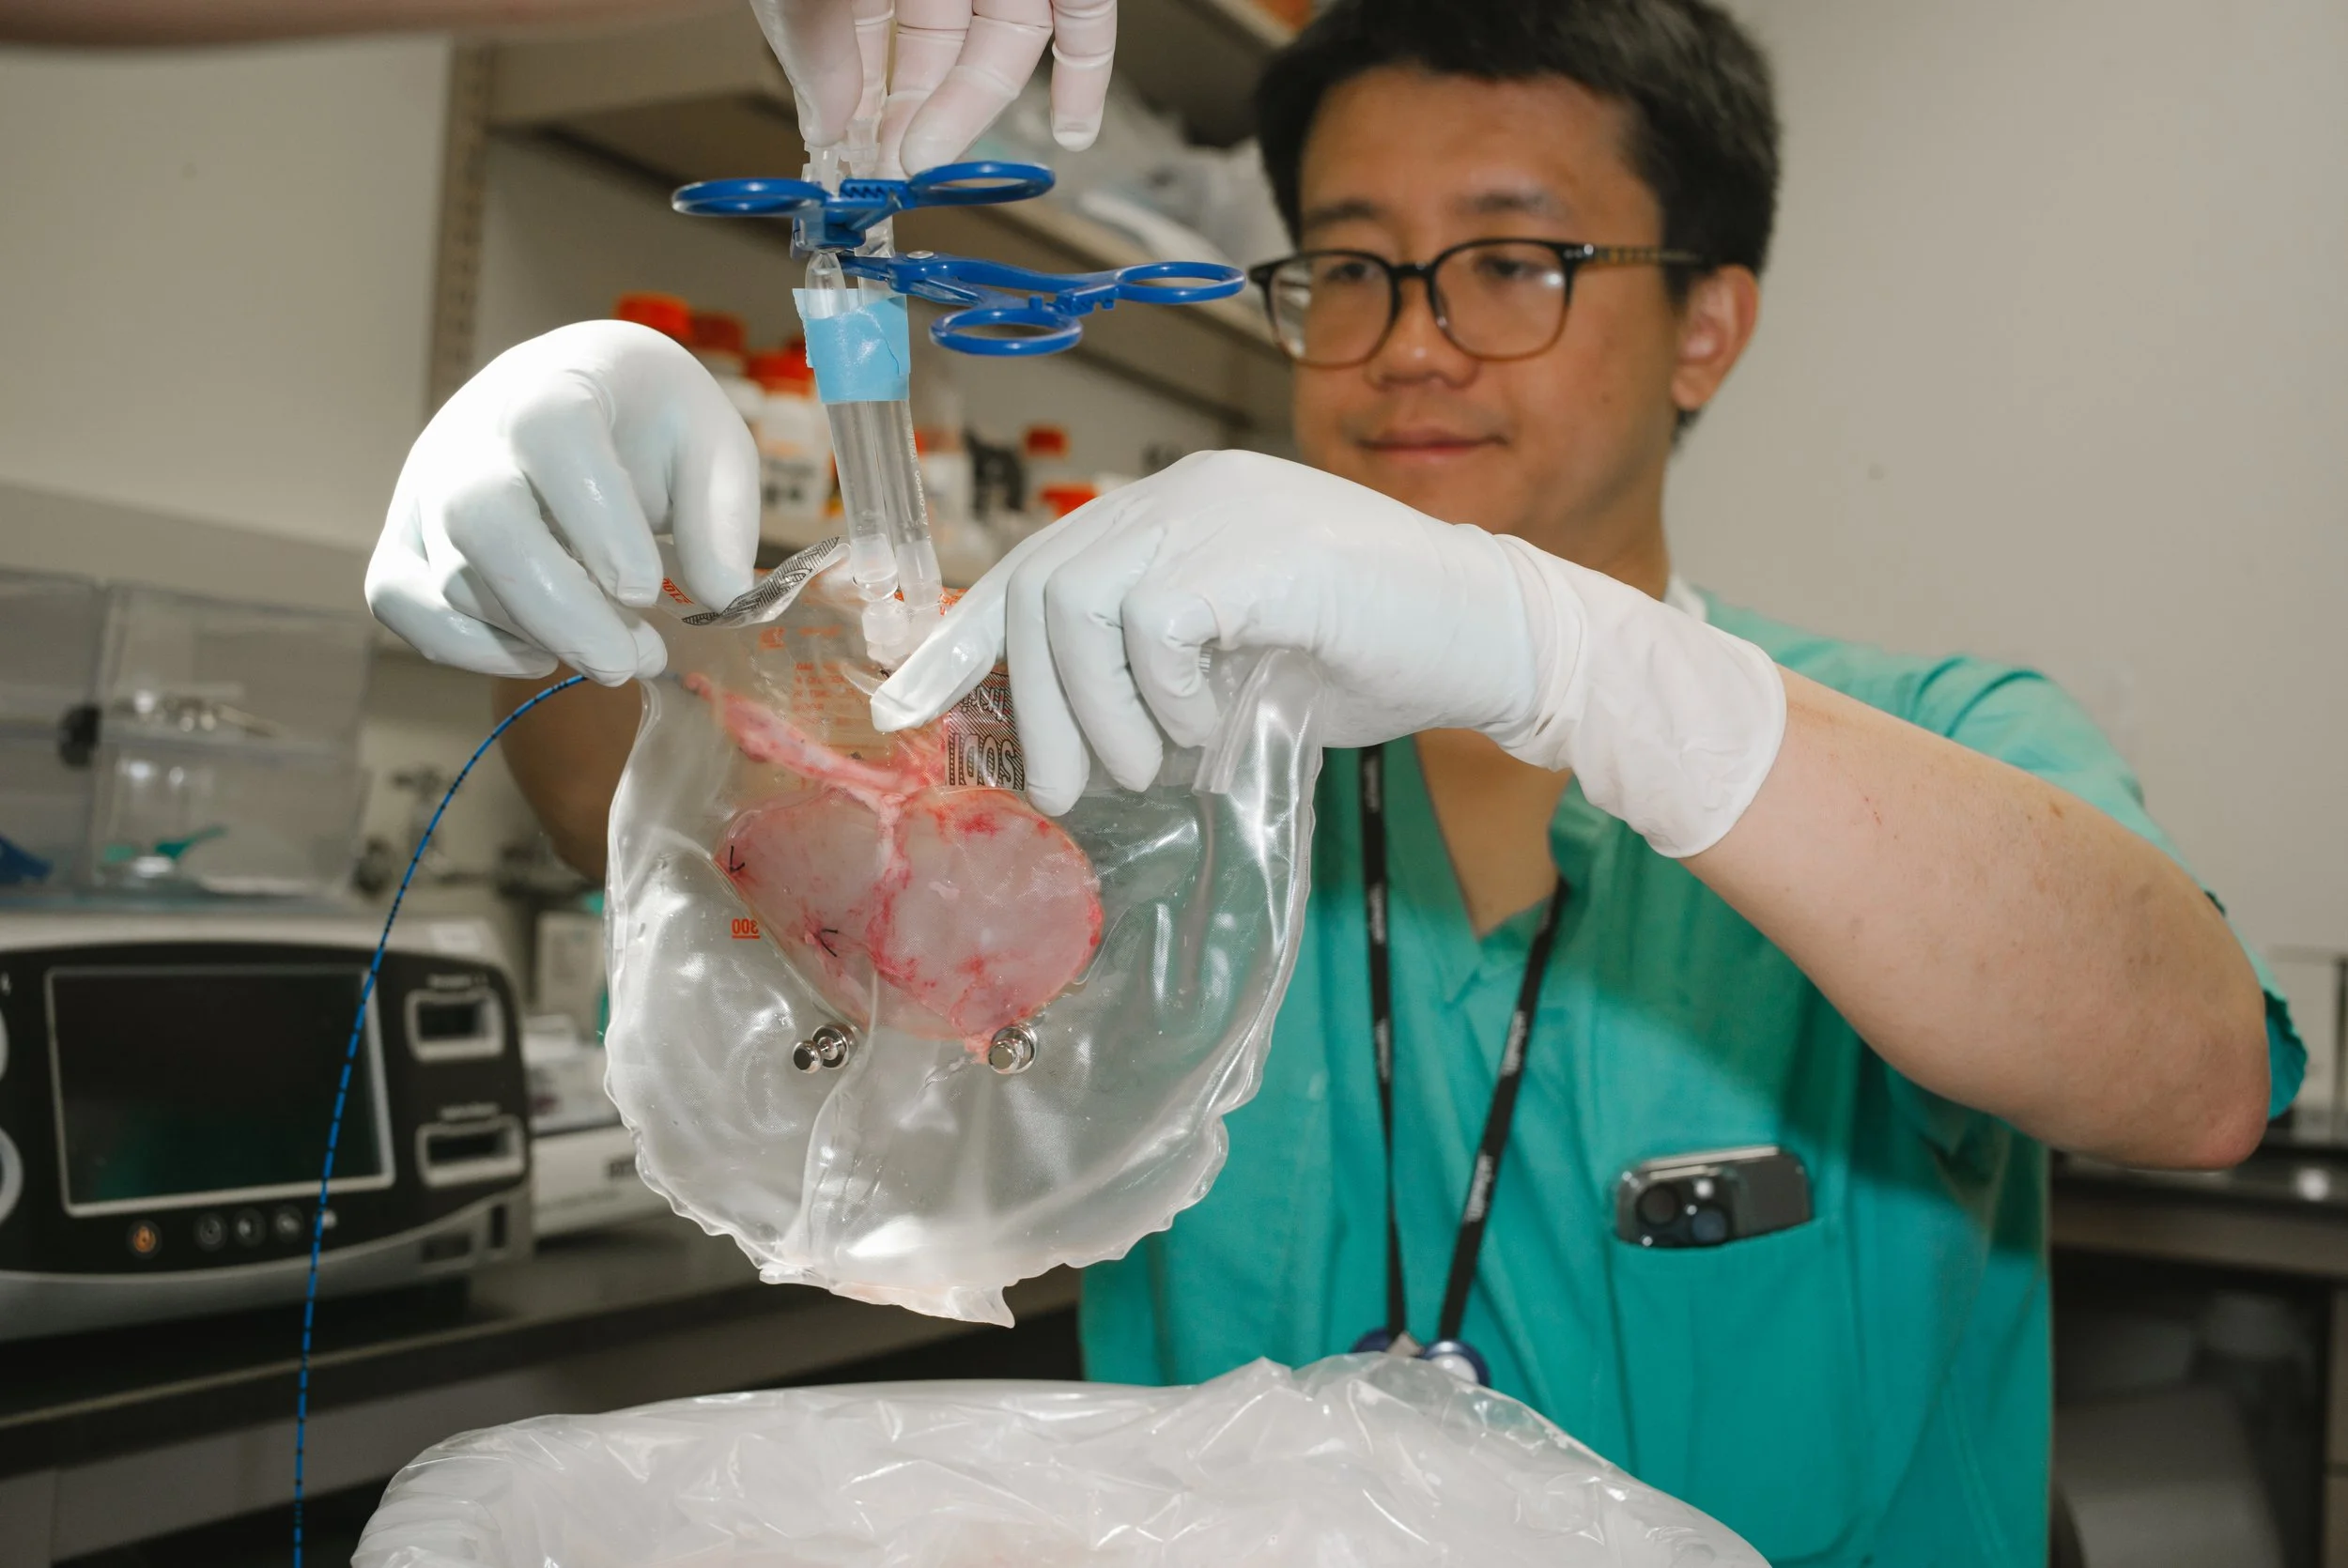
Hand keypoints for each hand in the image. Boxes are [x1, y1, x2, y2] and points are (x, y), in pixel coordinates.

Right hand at [366, 322, 758, 685]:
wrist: (576, 395)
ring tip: (620, 655)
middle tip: (630, 662)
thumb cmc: (650, 422)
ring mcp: (426, 486)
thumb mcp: (712, 446)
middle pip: (482, 517)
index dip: (597, 518)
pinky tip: (541, 653)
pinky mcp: (405, 537)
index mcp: (555, 384)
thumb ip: (722, 516)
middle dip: (560, 610)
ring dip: (538, 635)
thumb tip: (722, 598)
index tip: (647, 588)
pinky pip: (401, 602)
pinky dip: (468, 648)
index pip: (552, 431)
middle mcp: (472, 432)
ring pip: (453, 575)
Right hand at [752, 0, 1115, 174]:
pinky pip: (1082, 14)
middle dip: (914, 114)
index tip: (852, 162)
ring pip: (1000, 40)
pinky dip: (1084, 72)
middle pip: (935, 52)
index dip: (860, 106)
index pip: (867, 43)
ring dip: (970, 106)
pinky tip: (1071, 134)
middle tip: (891, 167)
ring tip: (931, 155)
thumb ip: (810, 36)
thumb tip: (827, 122)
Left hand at [871, 451, 1786, 855]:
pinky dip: (1167, 694)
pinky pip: (1155, 623)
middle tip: (1065, 791)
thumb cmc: (1370, 658)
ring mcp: (1221, 509)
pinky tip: (1209, 728)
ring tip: (1152, 768)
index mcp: (1171, 513)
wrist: (1493, 641)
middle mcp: (1183, 493)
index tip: (909, 707)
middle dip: (1036, 708)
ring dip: (1102, 712)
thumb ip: (1150, 679)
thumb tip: (1055, 747)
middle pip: (1040, 587)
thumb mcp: (1231, 673)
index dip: (961, 639)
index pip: (1033, 564)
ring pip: (1080, 604)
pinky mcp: (1259, 546)